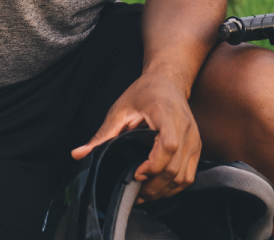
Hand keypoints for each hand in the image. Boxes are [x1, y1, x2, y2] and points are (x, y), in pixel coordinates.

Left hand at [70, 71, 201, 201]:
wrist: (167, 80)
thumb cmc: (144, 92)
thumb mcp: (120, 109)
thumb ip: (102, 134)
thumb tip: (78, 154)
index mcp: (166, 114)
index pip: (168, 145)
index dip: (153, 165)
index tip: (136, 172)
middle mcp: (185, 128)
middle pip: (176, 168)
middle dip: (154, 186)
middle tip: (135, 191)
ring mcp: (194, 138)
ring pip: (184, 176)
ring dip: (164, 190)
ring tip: (144, 193)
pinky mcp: (196, 146)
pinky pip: (189, 175)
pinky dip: (174, 186)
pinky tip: (158, 187)